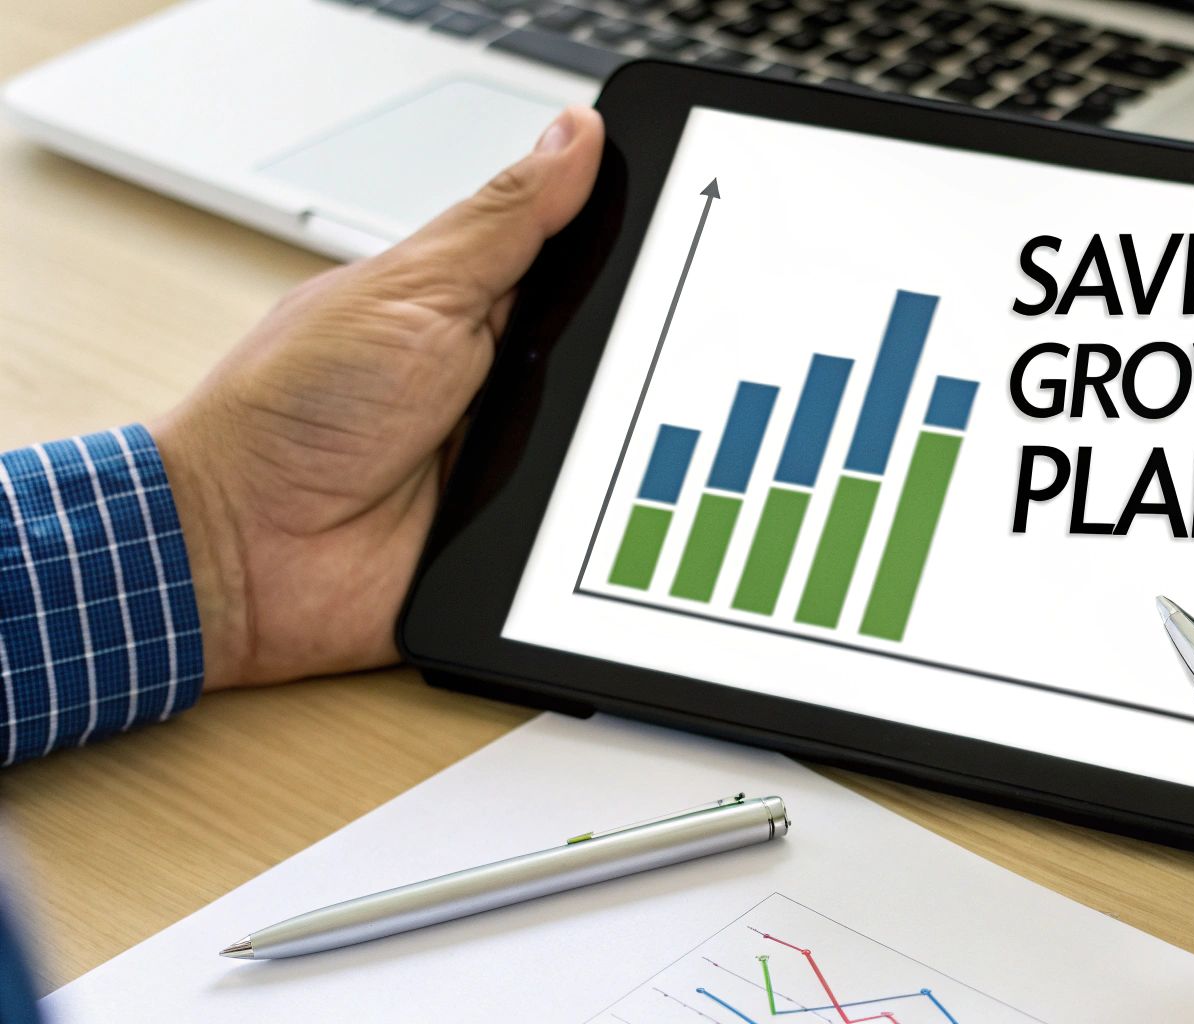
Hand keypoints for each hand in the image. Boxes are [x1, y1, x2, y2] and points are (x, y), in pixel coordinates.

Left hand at [152, 105, 603, 689]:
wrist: (242, 553)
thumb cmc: (292, 413)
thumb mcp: (412, 291)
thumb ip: (504, 221)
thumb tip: (573, 136)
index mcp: (476, 310)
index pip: (587, 269)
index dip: (636, 258)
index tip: (688, 242)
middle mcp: (501, 384)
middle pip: (614, 361)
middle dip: (638, 358)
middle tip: (628, 356)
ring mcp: (512, 464)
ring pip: (615, 445)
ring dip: (617, 444)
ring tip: (592, 434)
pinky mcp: (517, 539)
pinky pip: (590, 527)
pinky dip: (600, 519)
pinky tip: (603, 504)